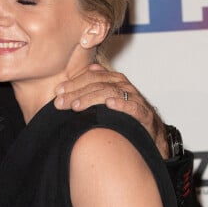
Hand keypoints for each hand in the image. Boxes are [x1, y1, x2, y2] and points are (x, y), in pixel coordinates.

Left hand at [54, 64, 168, 156]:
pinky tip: (109, 105)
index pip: (91, 76)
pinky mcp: (143, 113)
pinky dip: (121, 105)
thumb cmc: (124, 115)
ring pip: (110, 93)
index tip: (57, 92)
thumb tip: (81, 75)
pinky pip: (132, 107)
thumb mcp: (106, 100)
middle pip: (97, 84)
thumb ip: (93, 88)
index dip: (74, 83)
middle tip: (60, 102)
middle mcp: (123, 87)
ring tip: (76, 106)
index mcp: (113, 81)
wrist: (150, 131)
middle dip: (76, 92)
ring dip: (91, 99)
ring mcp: (134, 99)